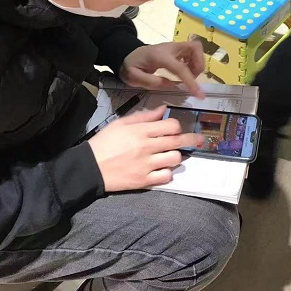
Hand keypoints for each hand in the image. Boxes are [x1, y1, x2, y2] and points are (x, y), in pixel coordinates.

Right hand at [89, 107, 203, 190]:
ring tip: (171, 155)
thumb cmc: (104, 143)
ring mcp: (146, 165)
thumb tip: (162, 109)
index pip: (171, 126)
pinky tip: (163, 169)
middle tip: (200, 140)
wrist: (90, 167)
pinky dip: (167, 173)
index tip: (176, 128)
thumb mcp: (121, 123)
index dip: (176, 126)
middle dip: (191, 140)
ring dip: (176, 156)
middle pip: (177, 142)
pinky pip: (166, 177)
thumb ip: (143, 116)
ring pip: (174, 159)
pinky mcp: (144, 181)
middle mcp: (147, 147)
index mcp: (141, 131)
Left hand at [120, 41, 205, 97]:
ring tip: (188, 77)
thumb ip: (151, 82)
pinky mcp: (177, 49)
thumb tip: (172, 85)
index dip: (191, 81)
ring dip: (197, 64)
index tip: (199, 94)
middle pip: (195, 48)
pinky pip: (192, 52)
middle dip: (199, 65)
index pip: (180, 67)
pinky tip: (185, 72)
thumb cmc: (131, 66)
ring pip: (196, 49)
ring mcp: (174, 46)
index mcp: (159, 56)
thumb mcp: (133, 77)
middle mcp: (170, 48)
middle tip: (192, 79)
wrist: (128, 54)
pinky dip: (194, 62)